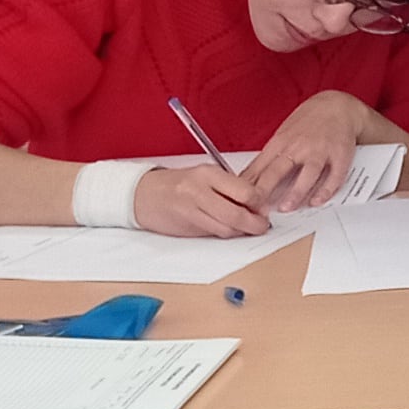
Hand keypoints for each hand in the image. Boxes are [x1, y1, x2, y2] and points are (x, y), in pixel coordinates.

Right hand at [133, 161, 269, 237]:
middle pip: (237, 214)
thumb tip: (259, 203)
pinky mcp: (187, 227)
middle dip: (255, 224)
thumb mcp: (205, 176)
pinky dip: (226, 234)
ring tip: (247, 227)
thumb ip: (230, 187)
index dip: (260, 203)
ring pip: (226, 229)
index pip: (245, 192)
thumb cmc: (179, 184)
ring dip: (241, 231)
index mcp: (208, 174)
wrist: (143, 195)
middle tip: (262, 225)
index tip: (264, 206)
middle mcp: (199, 191)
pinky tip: (229, 229)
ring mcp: (191, 210)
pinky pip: (214, 234)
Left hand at [244, 92, 371, 213]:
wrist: (338, 106)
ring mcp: (320, 151)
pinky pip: (334, 176)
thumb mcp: (283, 134)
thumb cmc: (308, 122)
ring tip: (286, 208)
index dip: (249, 186)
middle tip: (256, 209)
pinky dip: (326, 190)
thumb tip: (249, 179)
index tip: (241, 202)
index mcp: (281, 142)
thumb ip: (270, 157)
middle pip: (277, 170)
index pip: (259, 166)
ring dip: (295, 192)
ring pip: (307, 174)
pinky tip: (317, 201)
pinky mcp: (340, 156)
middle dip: (264, 190)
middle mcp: (299, 146)